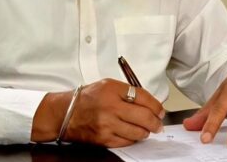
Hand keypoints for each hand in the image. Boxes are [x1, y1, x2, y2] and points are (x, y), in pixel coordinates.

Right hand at [32, 79, 164, 146]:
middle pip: (144, 117)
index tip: (160, 110)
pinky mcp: (104, 139)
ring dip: (146, 132)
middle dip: (156, 122)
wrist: (66, 113)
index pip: (143, 97)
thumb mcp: (108, 85)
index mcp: (113, 90)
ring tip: (146, 129)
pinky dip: (133, 138)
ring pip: (138, 132)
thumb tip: (151, 103)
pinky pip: (127, 141)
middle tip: (158, 123)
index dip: (156, 106)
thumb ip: (129, 91)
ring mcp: (108, 125)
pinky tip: (133, 134)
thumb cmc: (88, 98)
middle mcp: (111, 107)